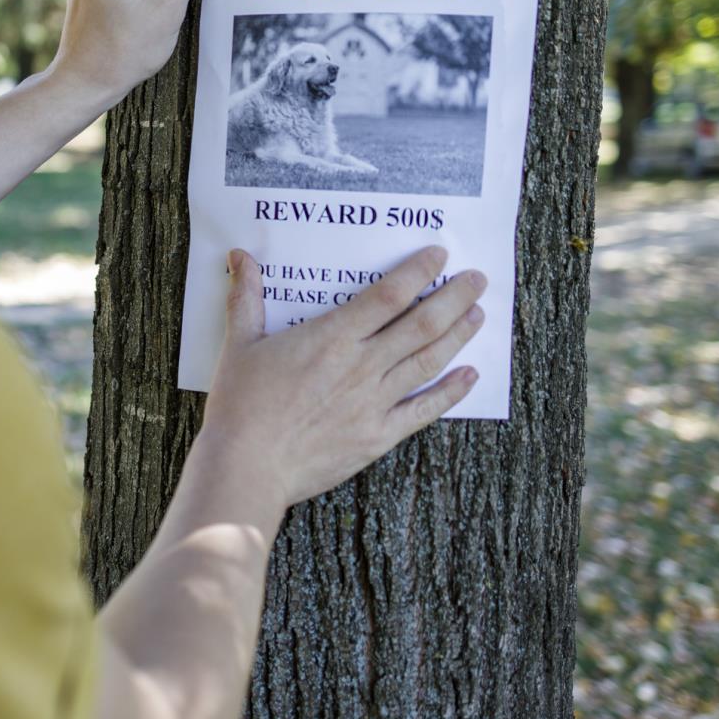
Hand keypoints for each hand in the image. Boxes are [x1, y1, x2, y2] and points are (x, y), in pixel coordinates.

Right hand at [200, 246, 485, 516]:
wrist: (248, 464)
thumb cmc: (240, 405)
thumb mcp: (239, 343)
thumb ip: (246, 298)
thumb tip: (239, 256)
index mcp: (332, 337)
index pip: (389, 295)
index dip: (419, 271)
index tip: (440, 255)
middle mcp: (362, 365)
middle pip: (422, 324)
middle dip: (454, 297)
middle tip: (478, 279)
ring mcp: (375, 402)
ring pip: (429, 361)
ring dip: (459, 335)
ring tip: (478, 315)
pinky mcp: (378, 435)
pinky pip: (424, 410)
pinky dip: (451, 392)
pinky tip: (469, 376)